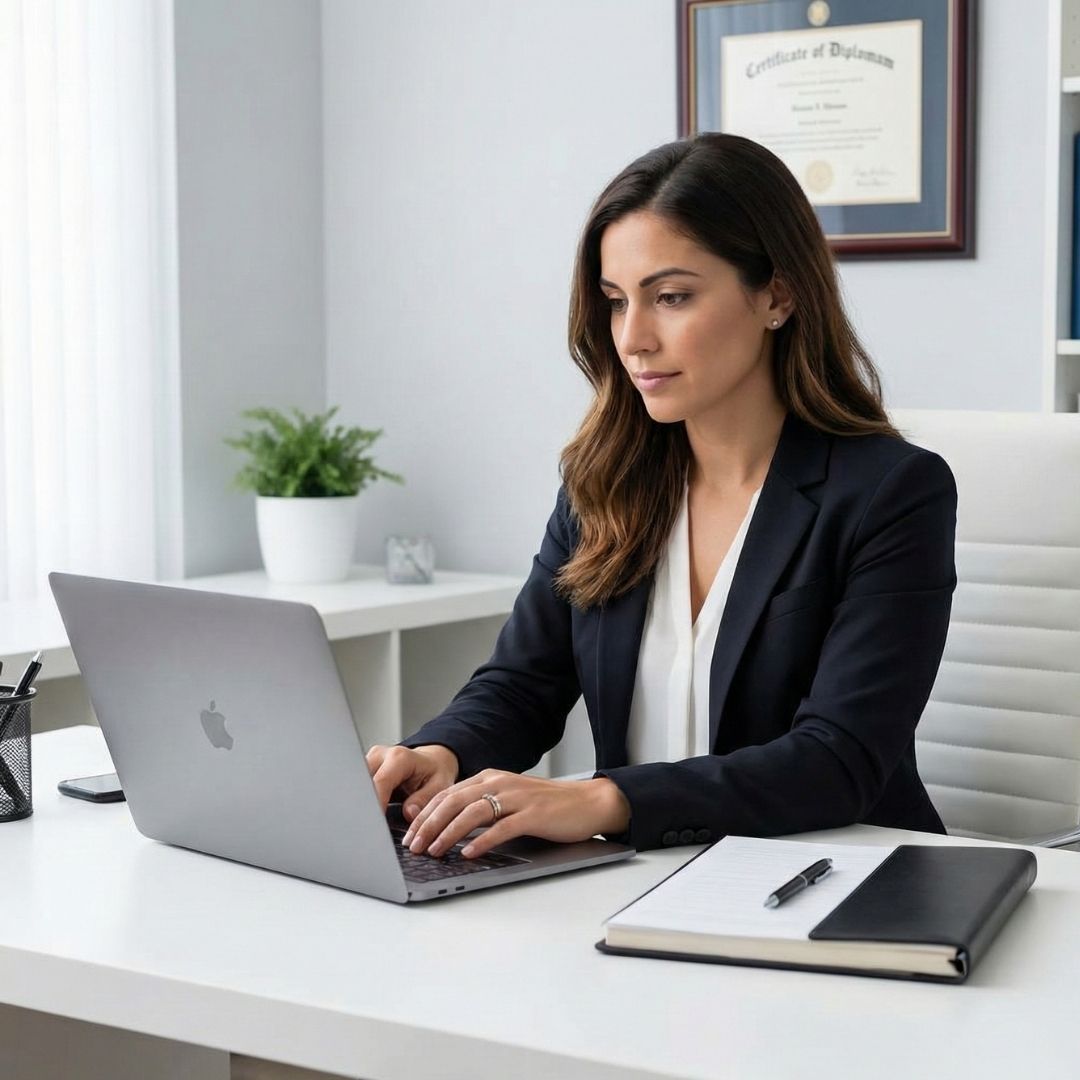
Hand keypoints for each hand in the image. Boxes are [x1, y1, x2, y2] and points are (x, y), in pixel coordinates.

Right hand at [365, 744, 459, 819]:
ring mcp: (369, 760)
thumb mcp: (439, 785)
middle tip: (375, 826)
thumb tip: (409, 813)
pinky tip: (373, 811)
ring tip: (377, 817)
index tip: (376, 825)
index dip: (376, 804)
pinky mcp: (363, 768)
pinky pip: (358, 787)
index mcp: (400, 757)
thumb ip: (424, 799)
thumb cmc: (435, 772)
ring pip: (357, 785)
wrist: (431, 761)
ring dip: (364, 804)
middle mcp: (381, 755)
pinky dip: (364, 801)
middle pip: (363, 783)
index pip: (380, 782)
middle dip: (367, 806)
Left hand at [401, 769, 630, 858]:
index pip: (448, 794)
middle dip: (429, 824)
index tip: (409, 834)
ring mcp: (517, 797)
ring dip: (448, 833)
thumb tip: (449, 827)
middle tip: (413, 846)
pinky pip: (502, 827)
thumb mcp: (509, 799)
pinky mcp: (533, 814)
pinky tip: (468, 853)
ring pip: (473, 812)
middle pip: (454, 800)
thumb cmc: (547, 806)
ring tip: (433, 851)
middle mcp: (500, 783)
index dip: (425, 814)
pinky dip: (482, 841)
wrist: (588, 802)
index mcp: (491, 777)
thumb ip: (483, 806)